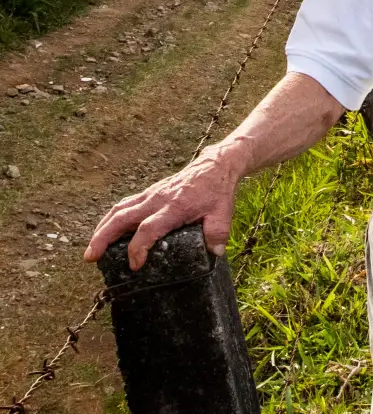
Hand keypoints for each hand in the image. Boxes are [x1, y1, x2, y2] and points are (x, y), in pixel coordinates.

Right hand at [84, 143, 245, 270]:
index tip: (135, 265)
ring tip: (91, 249)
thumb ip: (217, 233)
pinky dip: (111, 218)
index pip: (149, 228)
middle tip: (90, 258)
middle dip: (103, 238)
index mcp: (175, 207)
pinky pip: (125, 204)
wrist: (216, 165)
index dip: (138, 248)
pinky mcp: (150, 193)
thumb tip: (215, 254)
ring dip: (102, 228)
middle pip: (123, 217)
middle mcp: (158, 199)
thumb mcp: (223, 213)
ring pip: (120, 209)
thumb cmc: (217, 190)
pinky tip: (105, 231)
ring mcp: (152, 194)